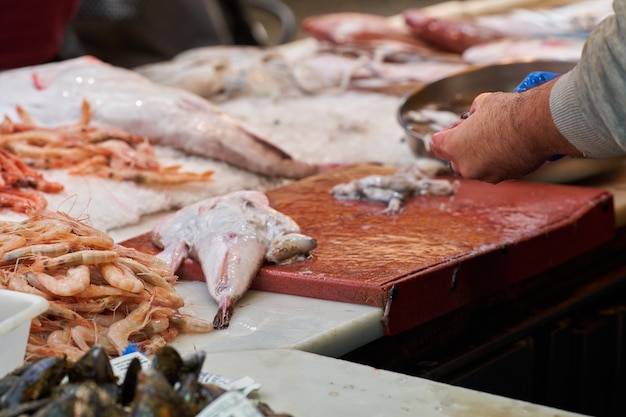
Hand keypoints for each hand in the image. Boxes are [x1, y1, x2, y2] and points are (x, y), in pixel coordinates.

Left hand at [430, 80, 581, 182]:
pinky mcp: (503, 177)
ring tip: (498, 136)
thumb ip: (473, 113)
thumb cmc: (509, 112)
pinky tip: (510, 145)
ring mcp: (484, 174)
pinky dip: (498, 160)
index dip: (446, 133)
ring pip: (476, 166)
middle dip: (463, 146)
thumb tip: (475, 115)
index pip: (436, 144)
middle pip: (455, 159)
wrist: (539, 125)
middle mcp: (465, 166)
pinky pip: (494, 169)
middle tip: (477, 131)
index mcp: (454, 146)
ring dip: (482, 154)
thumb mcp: (484, 102)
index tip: (458, 126)